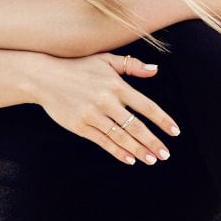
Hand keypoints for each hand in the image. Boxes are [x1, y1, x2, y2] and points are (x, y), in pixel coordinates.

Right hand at [33, 53, 180, 166]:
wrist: (45, 77)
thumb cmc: (77, 67)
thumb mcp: (105, 60)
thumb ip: (131, 65)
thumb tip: (155, 70)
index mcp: (116, 85)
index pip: (146, 106)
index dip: (162, 120)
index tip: (175, 131)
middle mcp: (106, 101)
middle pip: (135, 126)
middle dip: (153, 142)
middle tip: (166, 154)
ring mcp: (93, 115)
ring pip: (121, 137)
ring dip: (138, 150)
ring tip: (152, 159)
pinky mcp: (80, 126)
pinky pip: (103, 141)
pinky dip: (117, 151)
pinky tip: (129, 159)